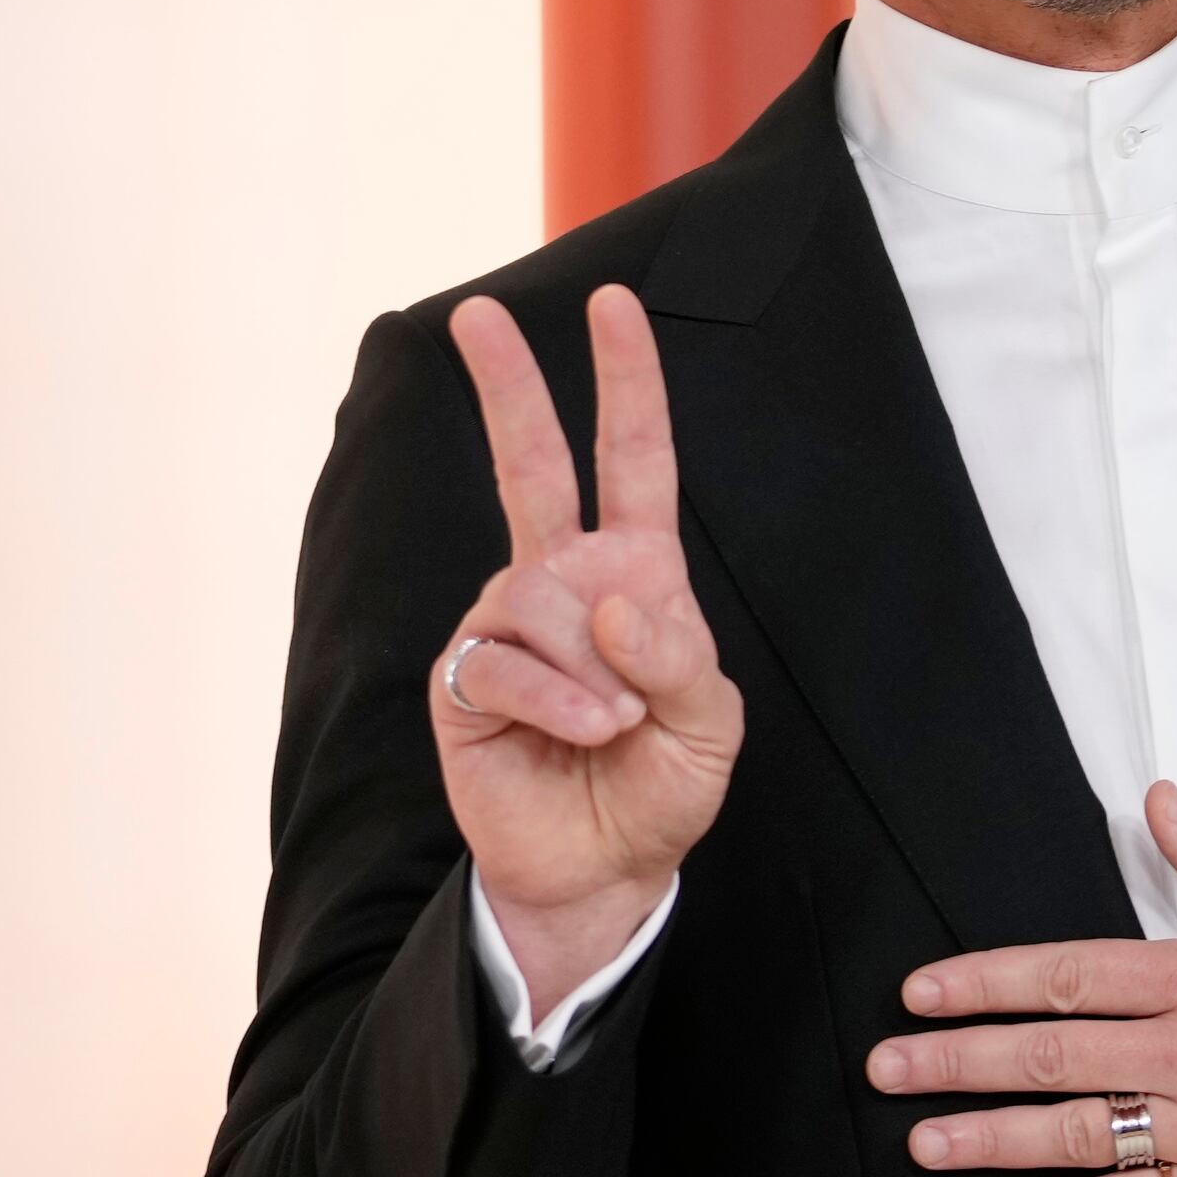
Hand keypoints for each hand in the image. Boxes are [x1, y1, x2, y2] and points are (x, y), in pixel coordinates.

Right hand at [436, 288, 742, 1004]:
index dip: (628, 383)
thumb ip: (679, 657)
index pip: (633, 462)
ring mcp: (506, 627)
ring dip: (589, 667)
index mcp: (635, 574)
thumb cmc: (660, 787)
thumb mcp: (711, 726)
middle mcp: (563, 583)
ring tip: (612, 724)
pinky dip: (556, 700)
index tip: (612, 304)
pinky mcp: (464, 682)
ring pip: (536, 594)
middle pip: (533, 466)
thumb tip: (612, 600)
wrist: (601, 871)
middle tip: (475, 314)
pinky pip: (505, 661)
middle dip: (508, 386)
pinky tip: (582, 731)